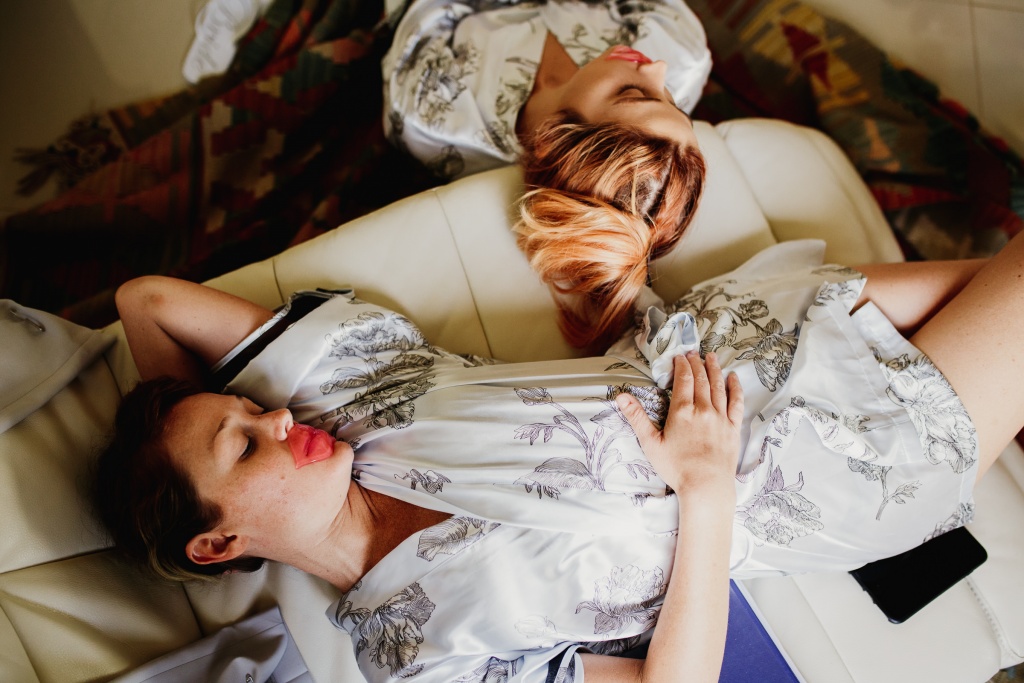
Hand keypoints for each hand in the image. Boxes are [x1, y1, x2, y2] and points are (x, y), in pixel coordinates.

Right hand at [616, 351, 742, 493]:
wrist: (706, 486)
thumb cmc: (676, 468)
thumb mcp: (650, 443)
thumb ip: (637, 418)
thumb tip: (621, 396)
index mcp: (682, 411)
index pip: (683, 380)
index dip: (681, 365)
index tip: (679, 356)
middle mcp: (703, 409)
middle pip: (701, 379)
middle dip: (696, 363)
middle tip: (693, 352)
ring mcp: (720, 417)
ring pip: (718, 386)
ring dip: (714, 369)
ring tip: (711, 357)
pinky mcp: (733, 428)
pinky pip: (736, 402)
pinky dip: (735, 388)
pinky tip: (733, 378)